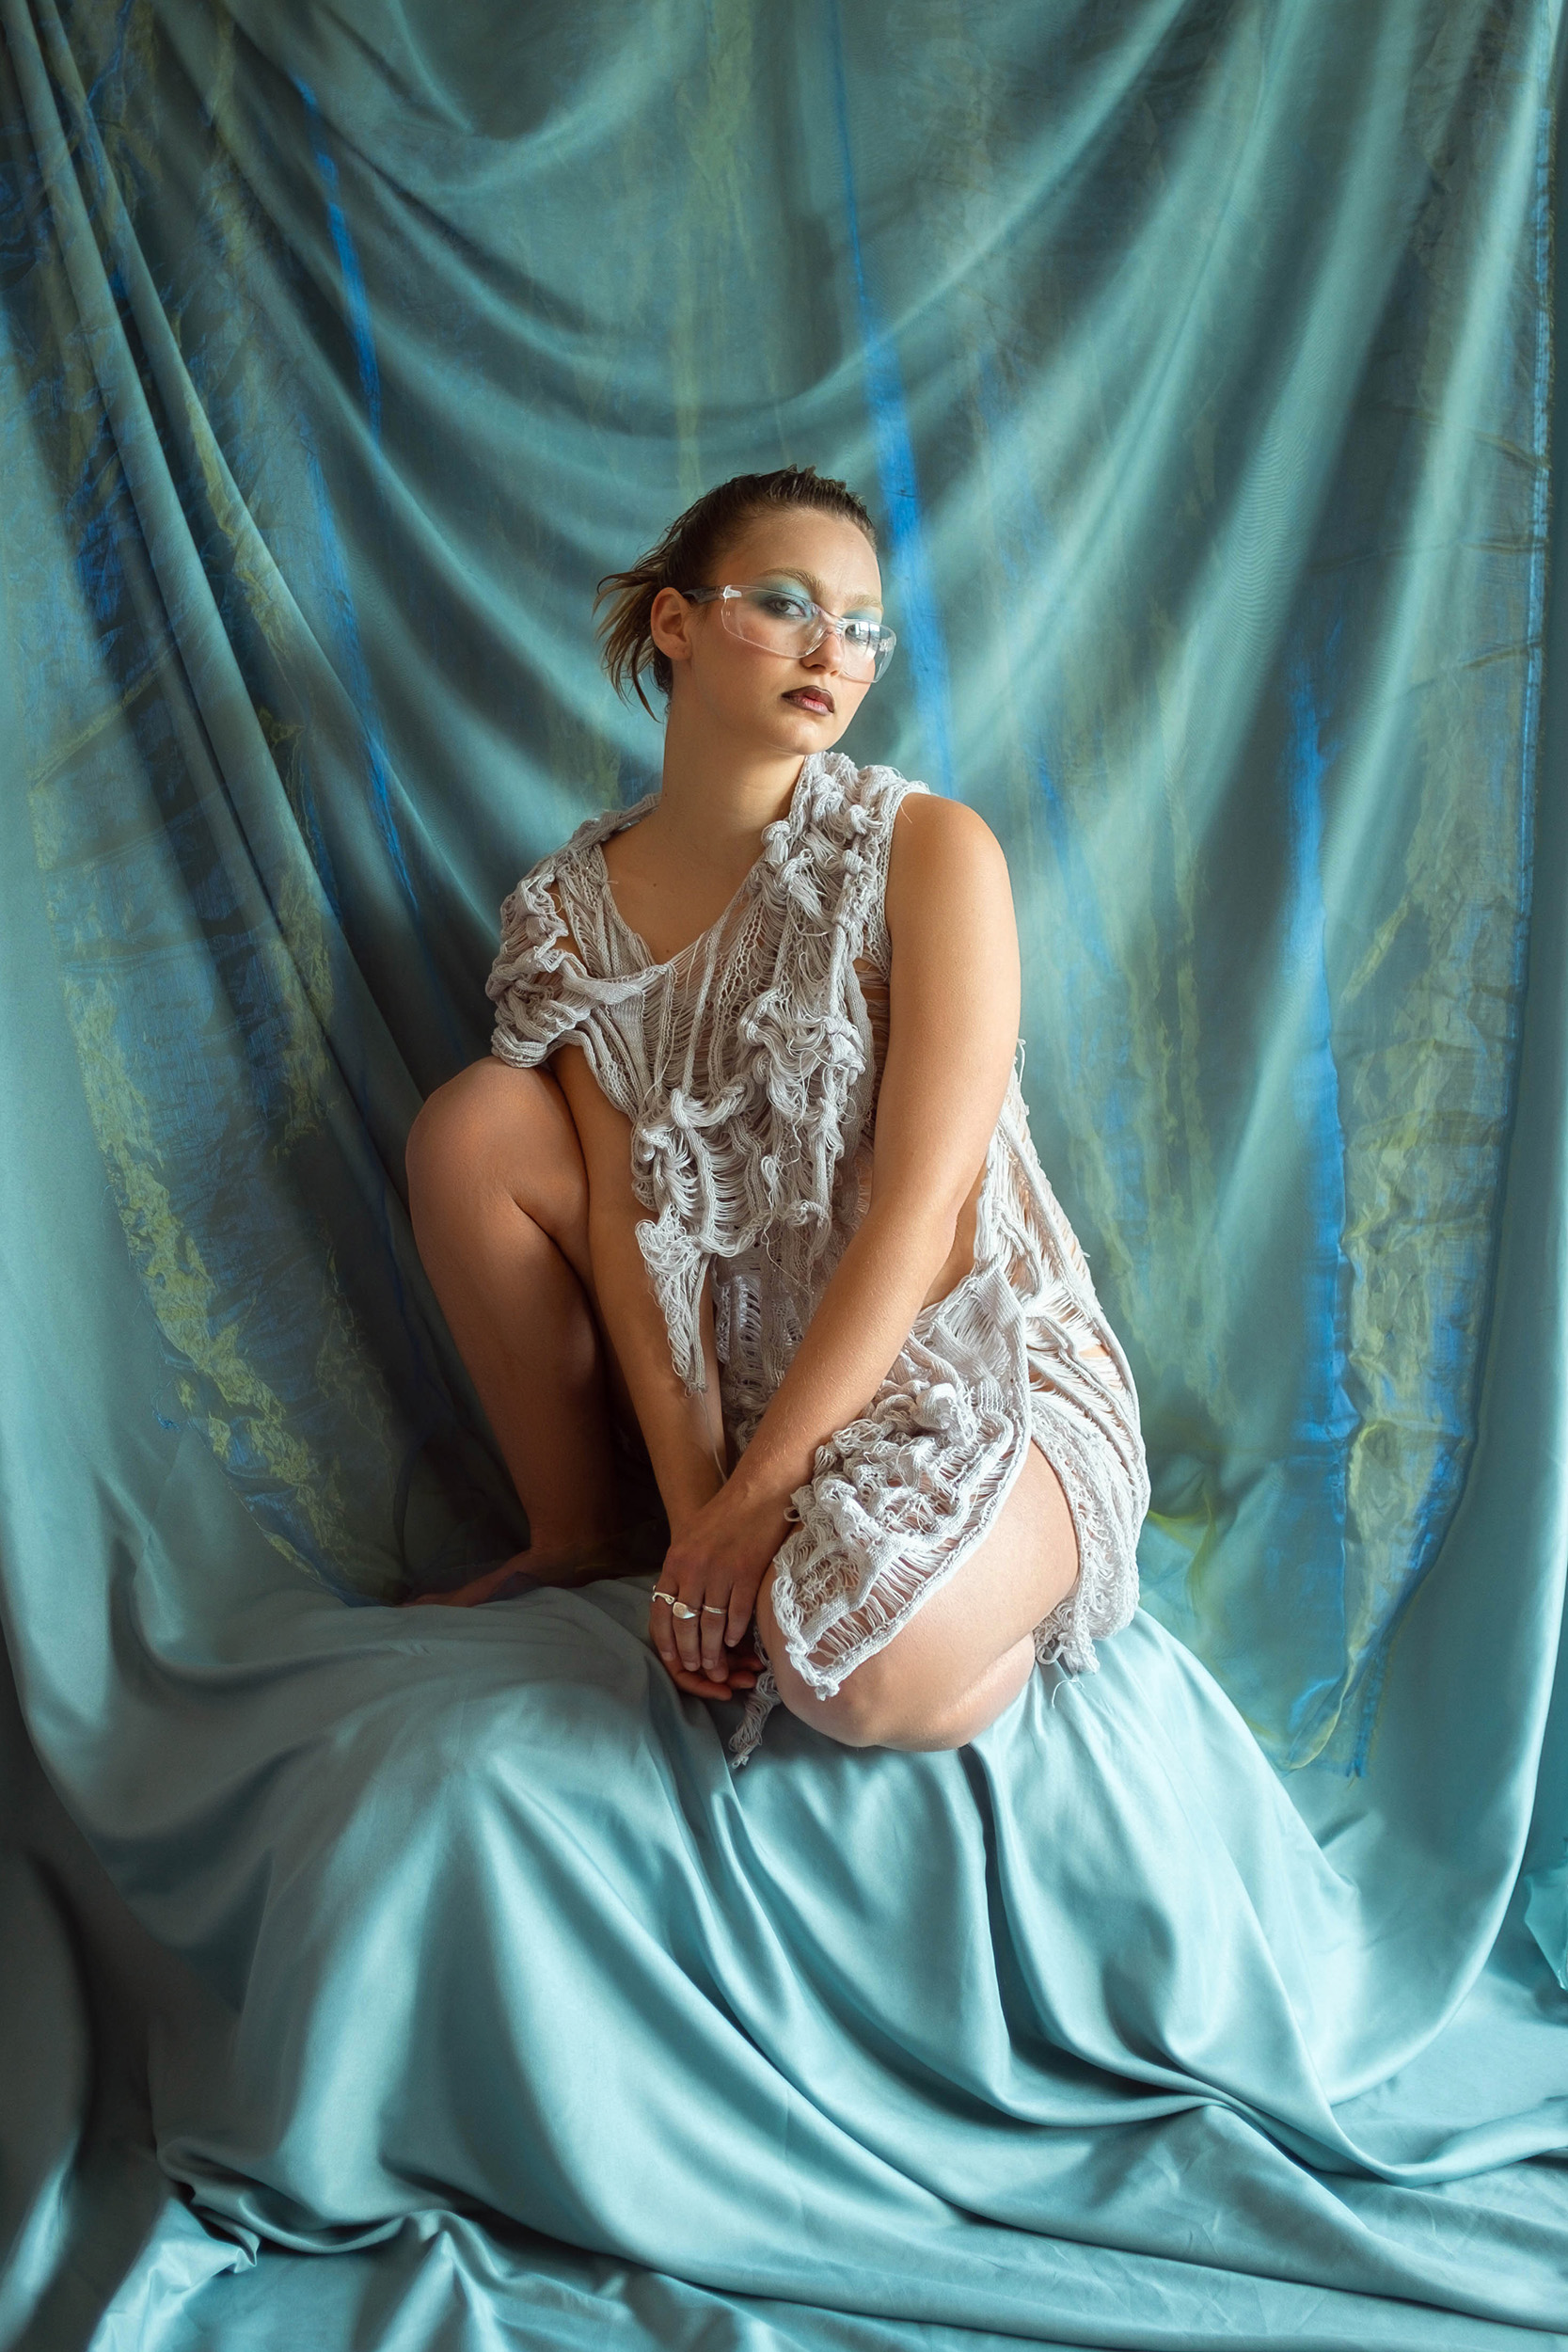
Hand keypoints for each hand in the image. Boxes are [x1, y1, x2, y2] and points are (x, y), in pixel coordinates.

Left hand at [650, 1478, 792, 1694]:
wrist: (757, 1493)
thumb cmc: (725, 1515)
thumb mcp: (691, 1539)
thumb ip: (681, 1570)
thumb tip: (676, 1605)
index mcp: (674, 1561)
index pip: (660, 1611)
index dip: (665, 1640)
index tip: (672, 1660)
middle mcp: (693, 1569)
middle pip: (685, 1624)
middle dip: (690, 1654)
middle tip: (697, 1671)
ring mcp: (719, 1572)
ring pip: (711, 1625)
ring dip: (714, 1652)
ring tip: (717, 1669)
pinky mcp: (746, 1573)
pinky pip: (737, 1614)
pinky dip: (736, 1633)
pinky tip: (737, 1643)